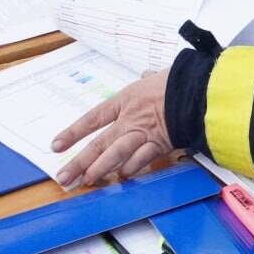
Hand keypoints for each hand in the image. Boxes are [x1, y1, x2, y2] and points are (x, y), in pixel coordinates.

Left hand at [51, 68, 173, 187]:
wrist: (197, 90)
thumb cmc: (177, 81)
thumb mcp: (156, 77)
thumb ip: (148, 79)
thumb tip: (147, 74)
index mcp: (125, 100)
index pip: (92, 119)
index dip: (73, 133)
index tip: (57, 145)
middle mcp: (129, 119)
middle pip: (99, 143)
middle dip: (79, 162)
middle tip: (64, 176)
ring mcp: (143, 134)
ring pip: (115, 155)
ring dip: (100, 169)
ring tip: (87, 180)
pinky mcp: (160, 145)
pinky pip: (141, 160)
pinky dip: (132, 169)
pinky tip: (123, 176)